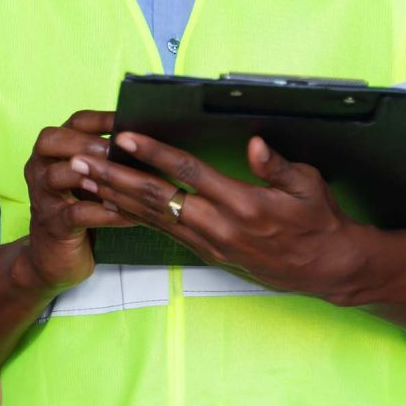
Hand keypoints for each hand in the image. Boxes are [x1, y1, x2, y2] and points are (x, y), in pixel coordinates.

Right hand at [20, 110, 135, 291]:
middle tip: (118, 148)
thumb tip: (153, 139)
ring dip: (93, 173)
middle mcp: (39, 167)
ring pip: (57, 175)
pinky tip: (130, 213)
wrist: (54, 258)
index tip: (130, 117)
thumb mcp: (93, 178)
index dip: (102, 118)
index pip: (74, 122)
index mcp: (54, 150)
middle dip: (87, 142)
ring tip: (124, 175)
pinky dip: (104, 212)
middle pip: (52, 141)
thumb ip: (111, 158)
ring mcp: (42, 196)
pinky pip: (76, 214)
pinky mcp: (52, 225)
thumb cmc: (82, 208)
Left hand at [70, 132, 367, 302]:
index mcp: (243, 204)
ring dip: (115, 197)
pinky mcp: (208, 254)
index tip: (125, 137)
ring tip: (84, 180)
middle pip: (157, 198)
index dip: (154, 153)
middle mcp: (219, 227)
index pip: (188, 172)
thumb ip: (277, 165)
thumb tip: (254, 144)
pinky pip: (164, 232)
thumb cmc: (318, 220)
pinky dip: (135, 217)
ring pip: (153, 218)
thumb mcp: (309, 185)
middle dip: (115, 178)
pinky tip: (114, 205)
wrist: (325, 267)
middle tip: (81, 161)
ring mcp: (210, 243)